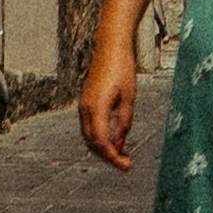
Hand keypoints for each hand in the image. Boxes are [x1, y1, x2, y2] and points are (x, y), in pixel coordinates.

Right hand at [79, 27, 140, 168]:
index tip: (126, 166)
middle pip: (92, 143)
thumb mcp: (129, 98)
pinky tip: (113, 140)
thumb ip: (124, 122)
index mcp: (96, 107)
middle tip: (126, 164)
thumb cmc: (122, 69)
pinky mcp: (85, 102)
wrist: (110, 47)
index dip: (113, 158)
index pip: (102, 142)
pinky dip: (99, 138)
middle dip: (108, 157)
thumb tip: (120, 143)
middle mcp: (85, 108)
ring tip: (121, 155)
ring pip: (89, 136)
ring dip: (103, 148)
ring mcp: (83, 105)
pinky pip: (89, 127)